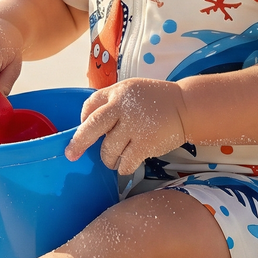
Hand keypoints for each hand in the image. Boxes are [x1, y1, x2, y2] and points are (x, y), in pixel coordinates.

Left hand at [65, 78, 188, 174]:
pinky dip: (123, 167)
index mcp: (117, 92)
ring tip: (113, 159)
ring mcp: (134, 126)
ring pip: (108, 150)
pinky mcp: (145, 143)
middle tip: (71, 154)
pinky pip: (125, 162)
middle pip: (91, 127)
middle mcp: (122, 107)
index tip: (85, 128)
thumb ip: (112, 102)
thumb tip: (88, 123)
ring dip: (108, 159)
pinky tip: (126, 165)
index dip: (84, 119)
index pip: (90, 105)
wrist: (185, 107)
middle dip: (78, 143)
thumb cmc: (156, 100)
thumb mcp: (131, 89)